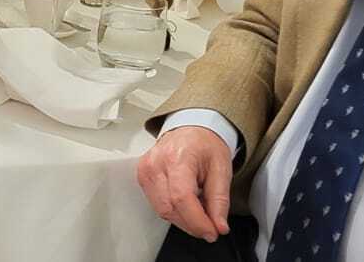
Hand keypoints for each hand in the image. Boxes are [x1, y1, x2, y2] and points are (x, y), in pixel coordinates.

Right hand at [136, 126, 232, 242]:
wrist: (191, 130)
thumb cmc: (205, 145)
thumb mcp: (222, 169)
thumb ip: (220, 201)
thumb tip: (218, 226)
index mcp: (177, 157)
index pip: (181, 198)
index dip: (197, 221)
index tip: (211, 232)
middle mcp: (156, 164)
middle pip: (169, 208)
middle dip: (191, 223)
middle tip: (210, 225)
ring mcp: (145, 170)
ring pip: (161, 210)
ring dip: (183, 219)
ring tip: (199, 209)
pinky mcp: (142, 177)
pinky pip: (157, 205)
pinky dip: (174, 211)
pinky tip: (186, 204)